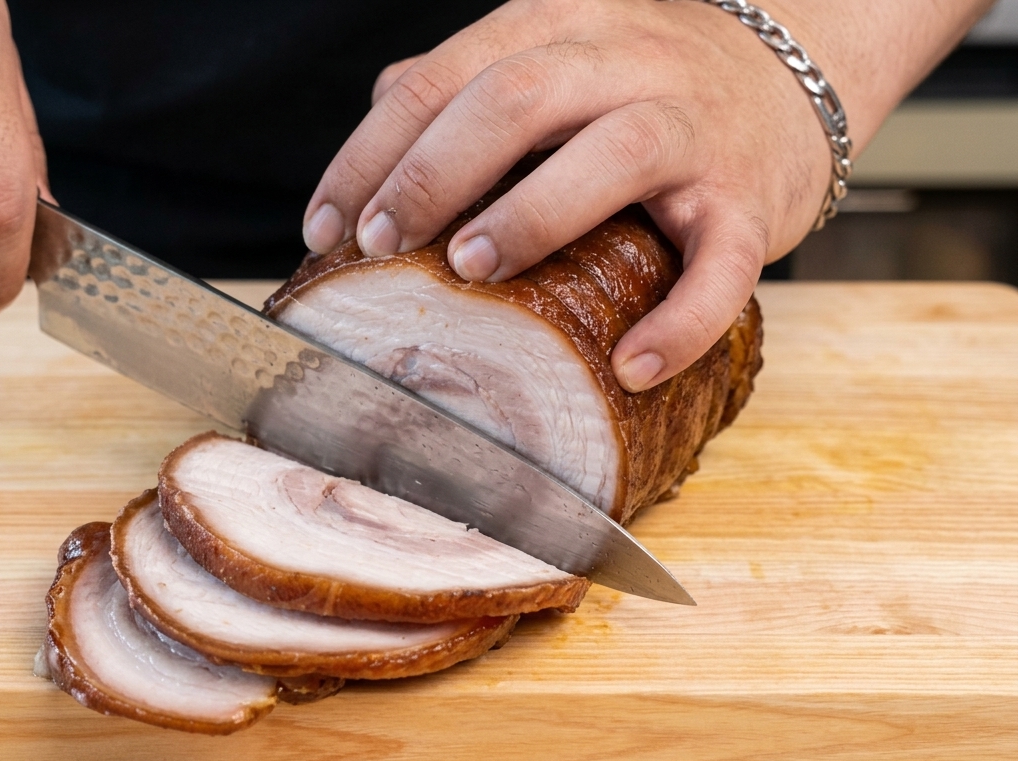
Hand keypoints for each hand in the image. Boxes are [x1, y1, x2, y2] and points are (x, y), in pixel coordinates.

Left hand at [302, 0, 832, 391]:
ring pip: (617, 155)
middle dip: (432, 173)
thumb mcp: (557, 54)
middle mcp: (626, 63)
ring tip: (472, 269)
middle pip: (517, 97)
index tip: (324, 227)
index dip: (372, 154)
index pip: (445, 78)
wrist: (795, 72)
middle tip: (378, 244)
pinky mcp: (752, 201)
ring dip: (534, 214)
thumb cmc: (647, 82)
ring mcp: (695, 129)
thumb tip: (380, 113)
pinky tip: (631, 367)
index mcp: (559, 26)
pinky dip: (680, 321)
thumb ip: (473, 79)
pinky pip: (723, 265)